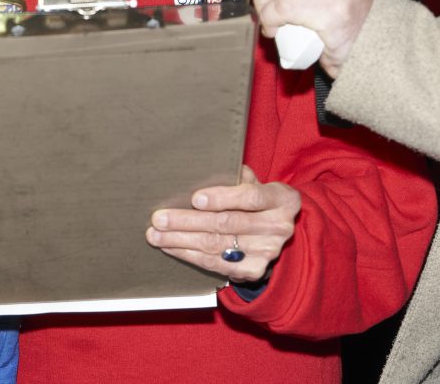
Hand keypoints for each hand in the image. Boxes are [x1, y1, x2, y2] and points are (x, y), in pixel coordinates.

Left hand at [147, 165, 300, 282]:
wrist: (274, 231)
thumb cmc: (256, 199)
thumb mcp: (254, 182)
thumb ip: (236, 176)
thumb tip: (202, 169)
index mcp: (283, 199)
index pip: (251, 198)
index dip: (222, 198)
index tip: (195, 199)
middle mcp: (279, 227)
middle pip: (228, 224)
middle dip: (189, 221)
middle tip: (160, 218)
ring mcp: (268, 252)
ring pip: (217, 245)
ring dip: (182, 240)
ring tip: (157, 235)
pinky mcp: (255, 271)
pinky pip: (217, 264)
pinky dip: (191, 255)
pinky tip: (172, 248)